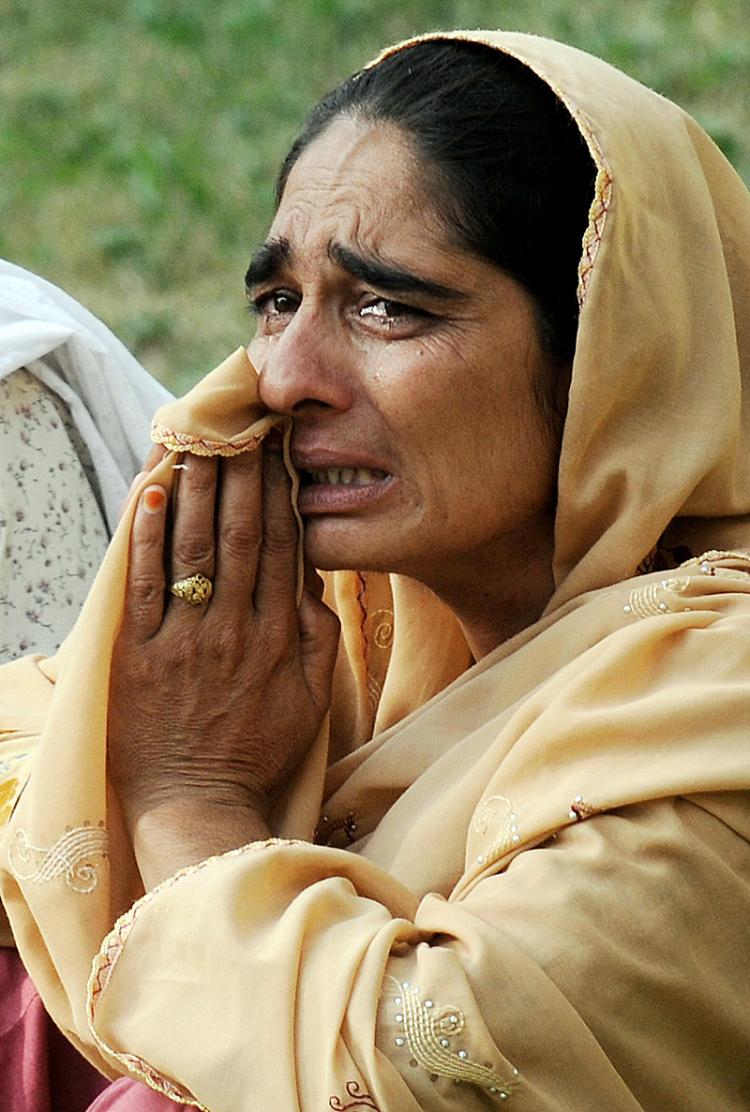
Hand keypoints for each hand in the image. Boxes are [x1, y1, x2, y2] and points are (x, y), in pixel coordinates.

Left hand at [108, 443, 338, 845]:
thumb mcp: (313, 701)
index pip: (282, 547)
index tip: (275, 450)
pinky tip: (146, 494)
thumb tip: (313, 579)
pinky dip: (144, 539)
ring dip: (194, 491)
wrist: (198, 802)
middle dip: (239, 475)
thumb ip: (320, 639)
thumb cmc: (258, 749)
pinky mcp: (139, 655)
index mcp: (280, 636)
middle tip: (236, 426)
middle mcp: (235, 630)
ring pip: (192, 551)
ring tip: (194, 441)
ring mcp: (185, 641)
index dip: (278, 492)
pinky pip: (142, 588)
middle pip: (240, 536)